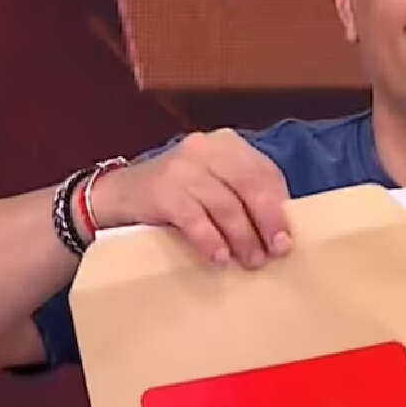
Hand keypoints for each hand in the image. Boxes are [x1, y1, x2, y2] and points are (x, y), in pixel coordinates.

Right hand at [91, 129, 290, 268]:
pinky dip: (210, 240)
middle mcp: (206, 147)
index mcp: (227, 145)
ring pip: (225, 203)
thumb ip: (243, 197)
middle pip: (249, 183)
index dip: (279, 207)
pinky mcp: (161, 189)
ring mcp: (182, 166)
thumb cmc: (178, 196)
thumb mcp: (213, 186)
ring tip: (250, 261)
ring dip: (242, 237)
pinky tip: (219, 259)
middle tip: (275, 252)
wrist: (118, 197)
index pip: (264, 172)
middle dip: (267, 221)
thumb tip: (280, 232)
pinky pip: (194, 218)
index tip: (287, 238)